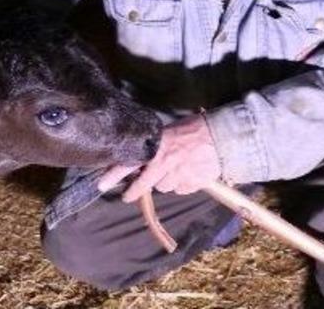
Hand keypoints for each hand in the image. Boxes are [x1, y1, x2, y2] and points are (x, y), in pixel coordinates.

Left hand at [97, 114, 221, 201]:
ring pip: (164, 188)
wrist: (221, 136)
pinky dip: (181, 184)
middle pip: (144, 185)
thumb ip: (154, 146)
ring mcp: (179, 177)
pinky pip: (181, 190)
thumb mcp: (168, 133)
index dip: (114, 176)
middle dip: (134, 191)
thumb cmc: (194, 128)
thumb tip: (141, 159)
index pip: (129, 164)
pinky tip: (187, 173)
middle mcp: (164, 165)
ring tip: (172, 170)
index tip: (102, 185)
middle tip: (127, 195)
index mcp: (156, 149)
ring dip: (164, 182)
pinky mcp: (192, 185)